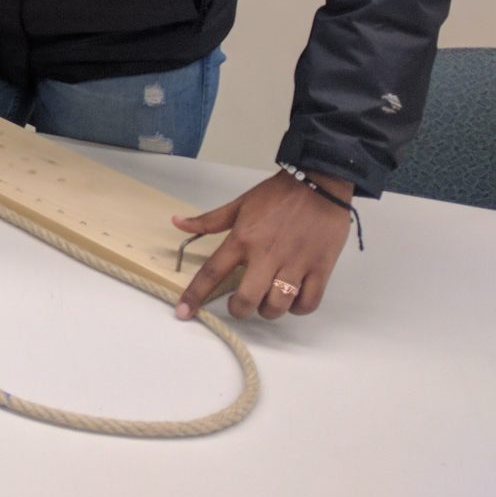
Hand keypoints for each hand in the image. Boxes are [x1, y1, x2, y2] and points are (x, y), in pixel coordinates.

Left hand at [171, 170, 355, 320]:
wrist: (318, 183)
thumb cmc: (277, 195)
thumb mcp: (239, 204)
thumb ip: (209, 220)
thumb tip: (176, 222)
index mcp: (242, 239)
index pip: (212, 272)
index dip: (196, 295)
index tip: (184, 313)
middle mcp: (266, 255)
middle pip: (247, 298)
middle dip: (239, 310)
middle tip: (240, 305)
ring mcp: (295, 264)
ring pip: (278, 305)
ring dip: (269, 311)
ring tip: (266, 302)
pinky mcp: (320, 269)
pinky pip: (308, 303)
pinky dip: (298, 308)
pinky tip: (293, 300)